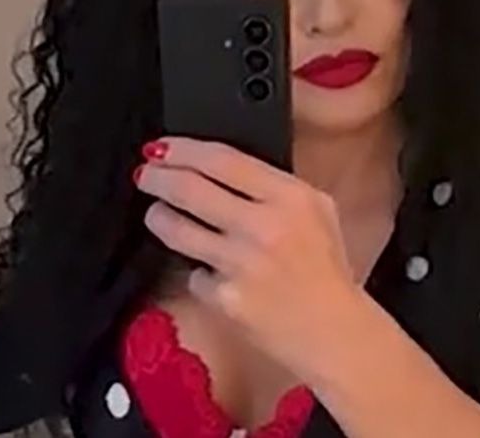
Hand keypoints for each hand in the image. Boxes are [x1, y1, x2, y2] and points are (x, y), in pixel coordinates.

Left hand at [133, 137, 364, 374]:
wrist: (335, 333)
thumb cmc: (322, 268)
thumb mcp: (315, 211)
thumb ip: (270, 185)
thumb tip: (209, 163)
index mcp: (290, 198)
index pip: (222, 160)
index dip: (182, 150)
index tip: (158, 148)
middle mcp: (265, 227)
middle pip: (189, 188)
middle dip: (157, 178)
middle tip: (144, 176)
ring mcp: (242, 264)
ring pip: (176, 228)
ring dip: (158, 217)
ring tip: (158, 215)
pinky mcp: (225, 298)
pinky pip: (193, 273)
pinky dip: (197, 271)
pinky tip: (212, 274)